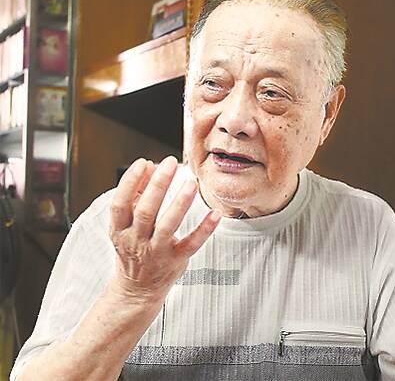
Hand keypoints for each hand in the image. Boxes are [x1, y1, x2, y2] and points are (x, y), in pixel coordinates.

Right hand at [108, 156, 220, 303]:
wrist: (137, 289)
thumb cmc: (133, 248)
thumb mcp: (126, 223)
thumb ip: (136, 193)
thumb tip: (148, 166)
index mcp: (120, 230)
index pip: (120, 203)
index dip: (130, 182)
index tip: (144, 163)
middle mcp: (136, 241)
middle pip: (146, 211)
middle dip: (158, 185)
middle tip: (171, 164)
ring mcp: (157, 253)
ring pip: (168, 226)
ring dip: (180, 203)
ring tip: (191, 182)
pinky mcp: (176, 260)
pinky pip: (191, 244)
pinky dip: (204, 229)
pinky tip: (215, 213)